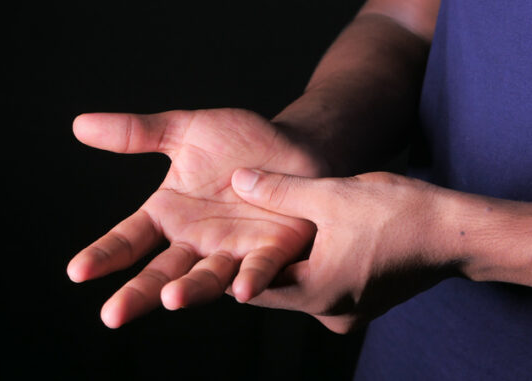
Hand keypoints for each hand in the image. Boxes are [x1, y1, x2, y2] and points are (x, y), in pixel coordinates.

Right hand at [67, 108, 327, 327]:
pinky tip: (239, 290)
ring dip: (189, 291)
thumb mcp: (183, 131)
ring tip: (170, 298)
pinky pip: (258, 269)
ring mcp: (232, 250)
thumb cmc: (239, 141)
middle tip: (111, 316)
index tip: (76, 271)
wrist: (295, 144)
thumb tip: (78, 124)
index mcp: (168, 215)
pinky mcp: (271, 251)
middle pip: (160, 273)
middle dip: (137, 294)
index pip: (128, 241)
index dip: (104, 256)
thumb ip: (135, 133)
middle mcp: (195, 241)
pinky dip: (250, 280)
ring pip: (205, 278)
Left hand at [230, 169, 461, 332]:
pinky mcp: (361, 301)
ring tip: (256, 234)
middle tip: (225, 237)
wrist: (457, 232)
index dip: (229, 264)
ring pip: (296, 287)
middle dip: (252, 263)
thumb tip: (237, 179)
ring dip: (280, 264)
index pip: (252, 287)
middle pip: (273, 289)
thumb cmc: (399, 213)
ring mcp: (348, 310)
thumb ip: (280, 190)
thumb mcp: (332, 194)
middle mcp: (329, 310)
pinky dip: (305, 267)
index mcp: (316, 292)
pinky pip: (319, 286)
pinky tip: (298, 241)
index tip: (207, 245)